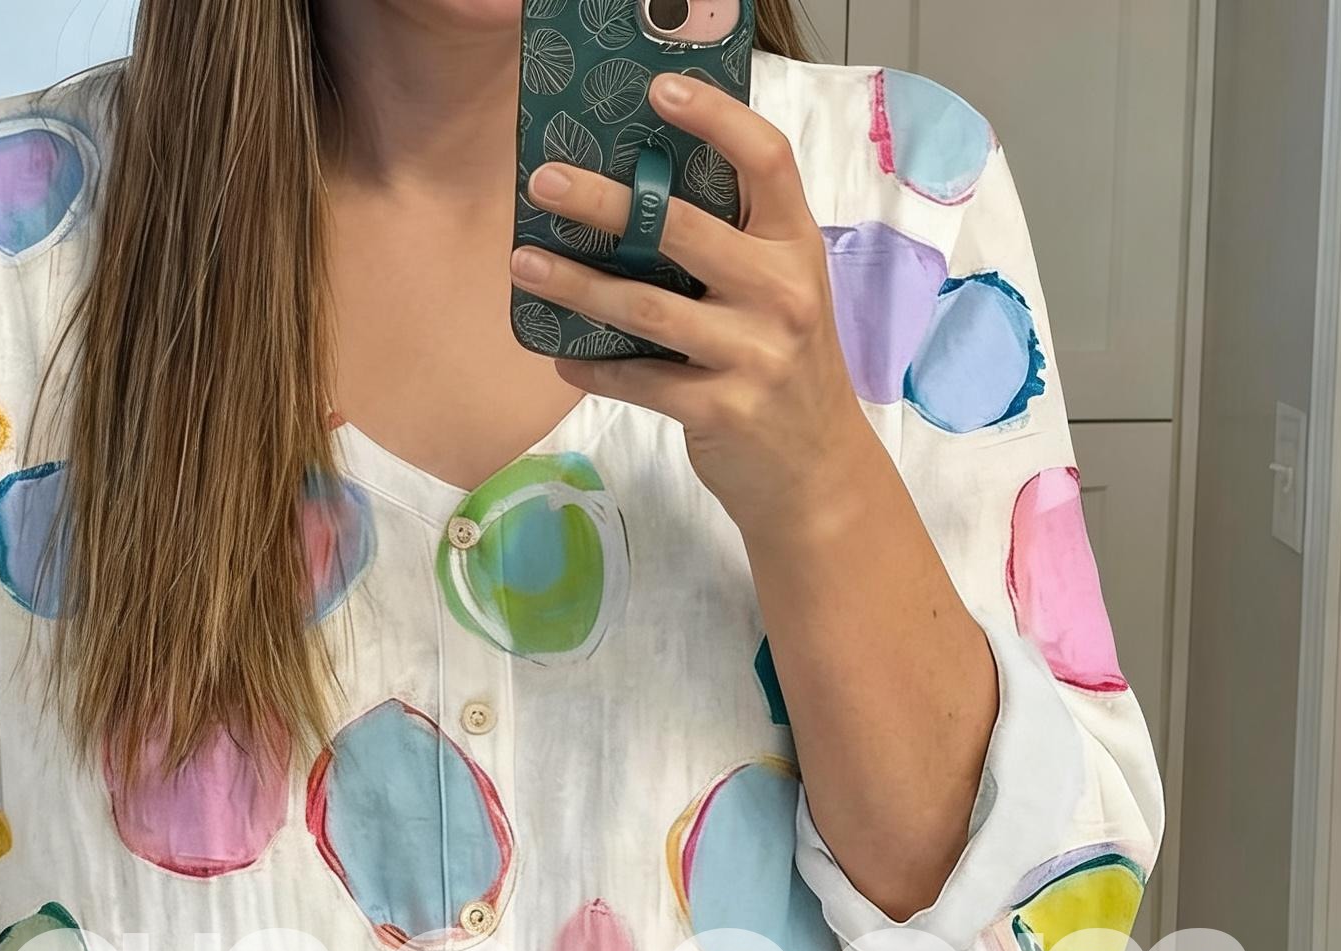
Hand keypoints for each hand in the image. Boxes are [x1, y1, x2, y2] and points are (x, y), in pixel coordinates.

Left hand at [510, 69, 879, 537]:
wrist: (816, 470)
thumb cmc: (785, 369)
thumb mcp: (781, 295)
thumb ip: (733, 249)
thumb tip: (638, 203)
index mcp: (797, 247)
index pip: (767, 160)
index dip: (715, 117)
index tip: (659, 91)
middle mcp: (781, 292)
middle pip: (683, 226)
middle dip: (606, 202)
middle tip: (546, 183)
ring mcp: (752, 354)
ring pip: (645, 308)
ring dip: (576, 285)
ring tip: (524, 263)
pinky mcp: (719, 409)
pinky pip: (639, 379)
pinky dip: (595, 368)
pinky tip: (561, 357)